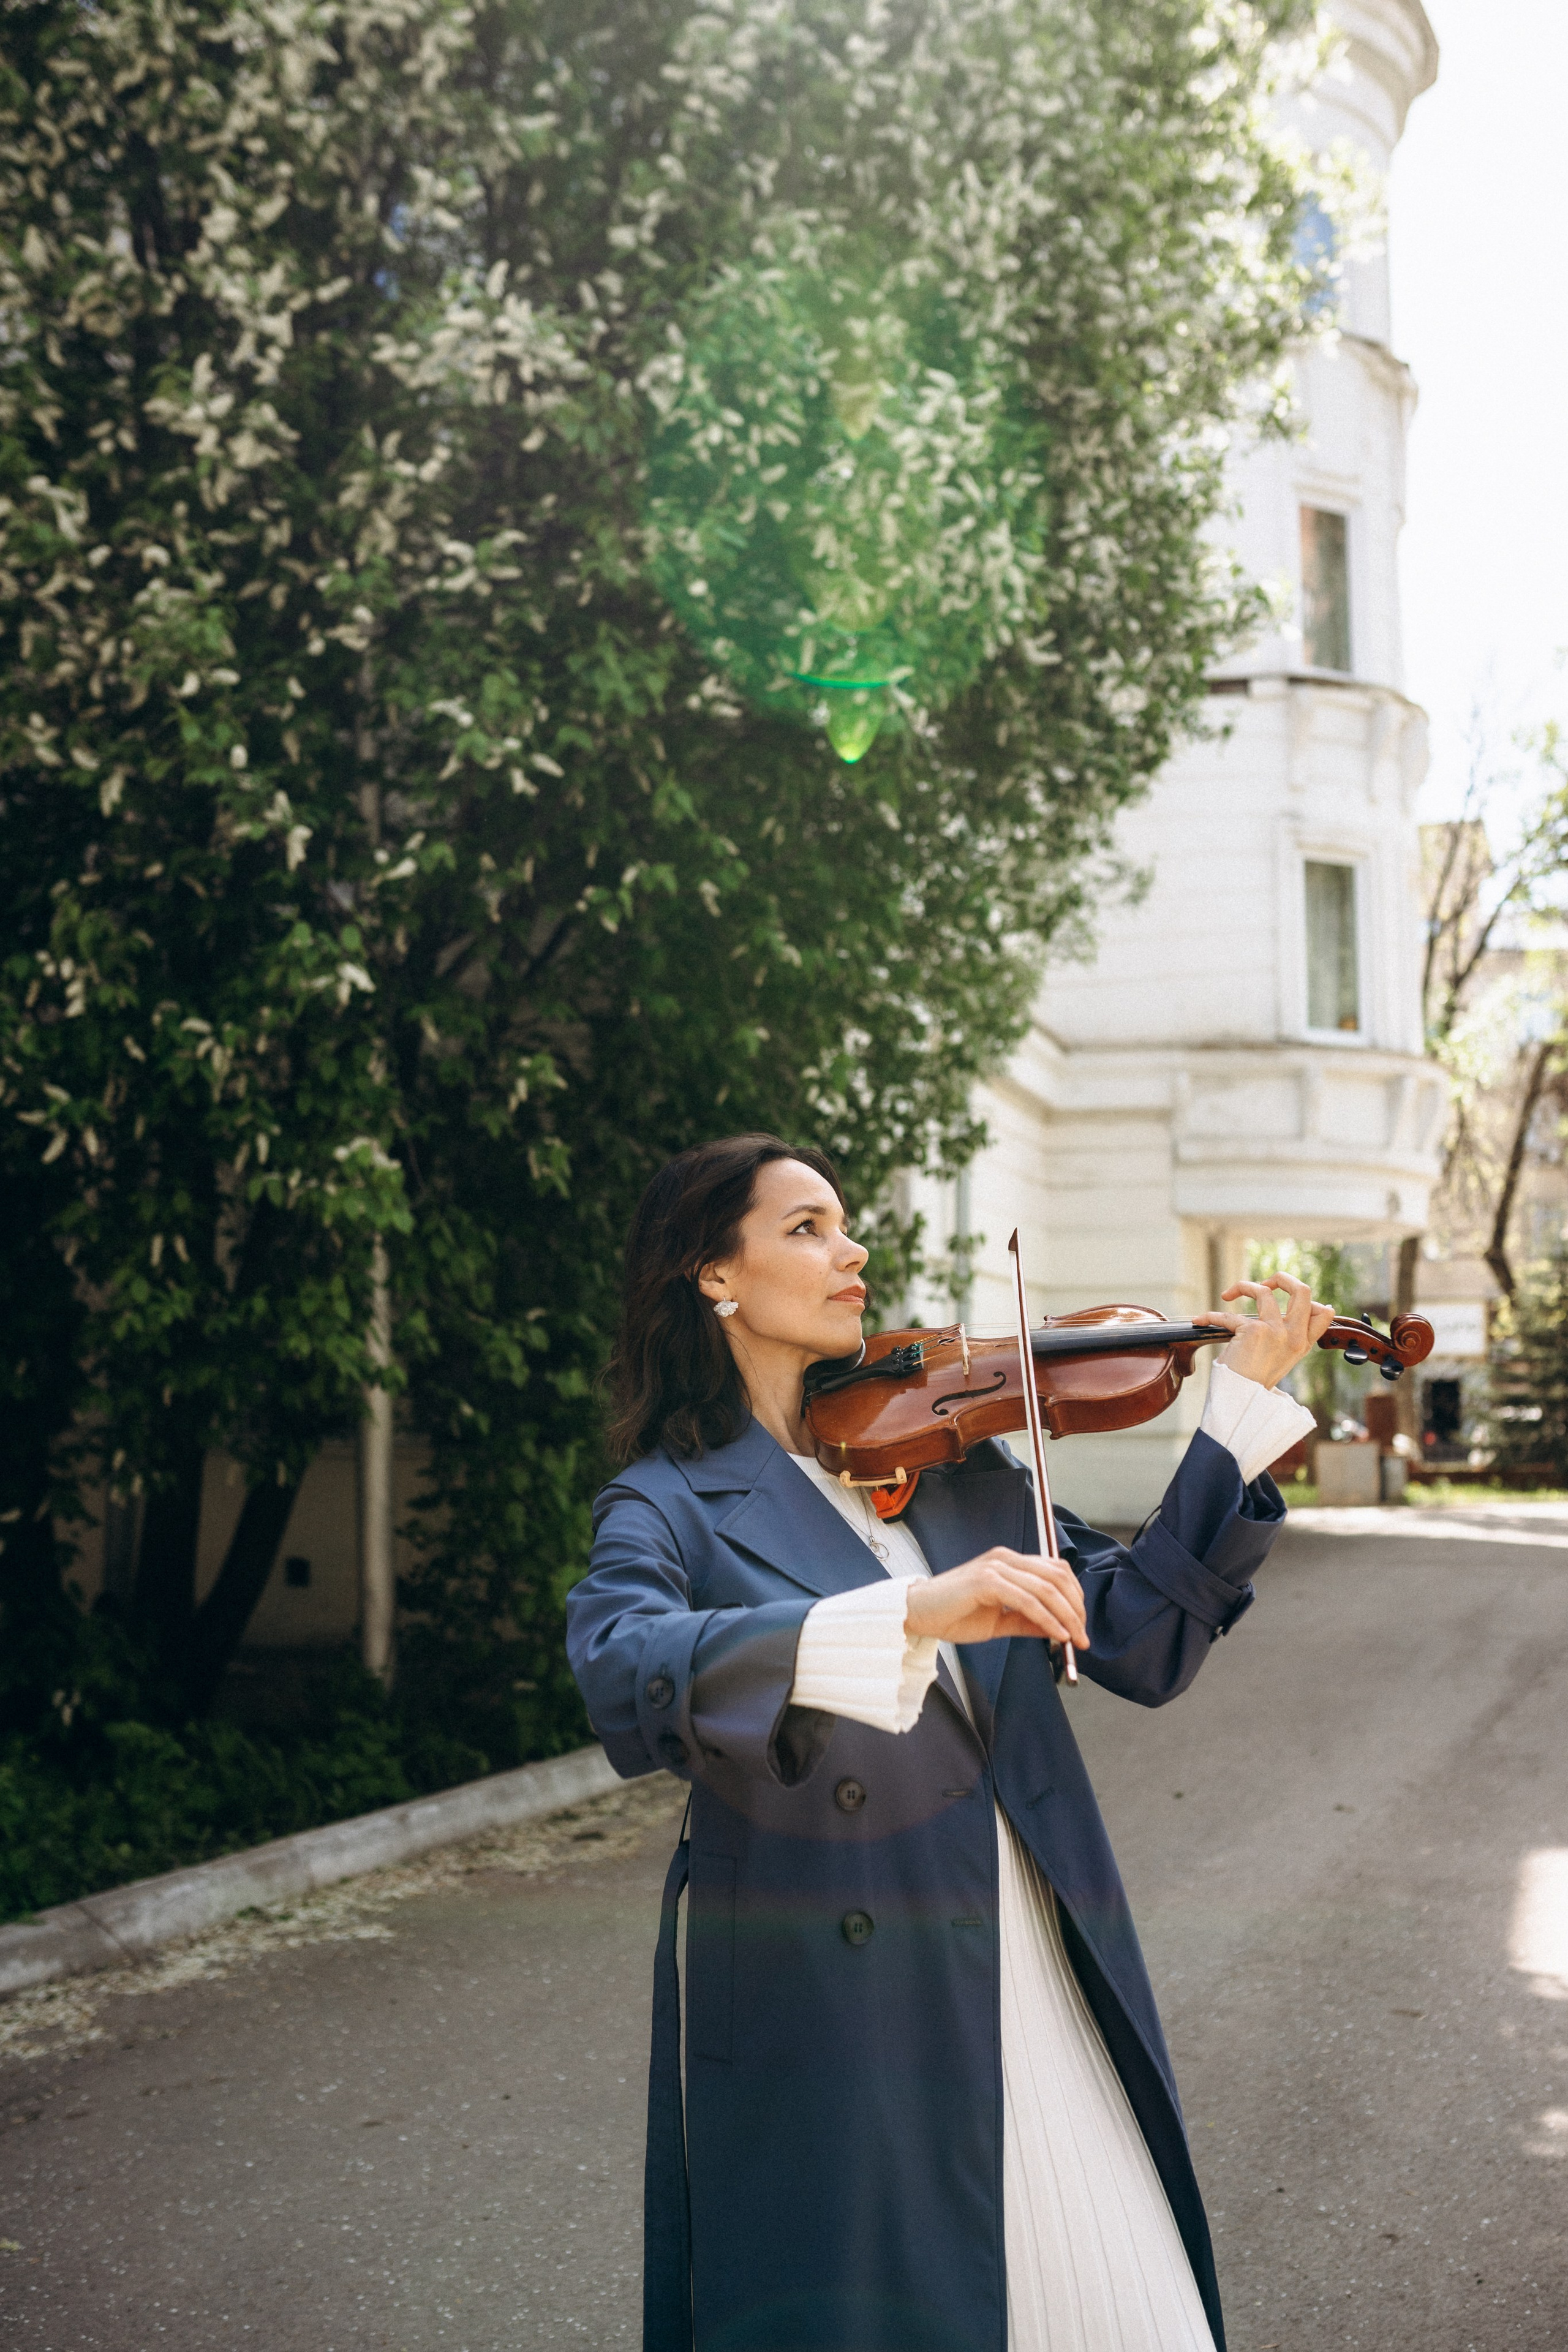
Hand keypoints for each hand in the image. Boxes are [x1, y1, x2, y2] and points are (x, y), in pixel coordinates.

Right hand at [903, 1547, 1087, 1648]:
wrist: (918, 1614)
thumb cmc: (953, 1615)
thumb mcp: (999, 1621)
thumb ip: (1027, 1621)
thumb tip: (1059, 1629)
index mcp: (1009, 1562)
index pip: (1056, 1570)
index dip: (1075, 1596)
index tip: (1081, 1624)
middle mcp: (1005, 1558)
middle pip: (1057, 1576)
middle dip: (1076, 1608)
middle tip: (1084, 1637)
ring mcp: (996, 1567)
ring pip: (1046, 1588)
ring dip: (1067, 1616)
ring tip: (1075, 1639)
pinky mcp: (986, 1581)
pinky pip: (1028, 1601)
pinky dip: (1048, 1619)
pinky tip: (1057, 1635)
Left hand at [1194, 1271, 1334, 1389]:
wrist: (1243, 1401)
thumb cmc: (1256, 1382)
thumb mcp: (1281, 1360)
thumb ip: (1286, 1338)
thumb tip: (1283, 1315)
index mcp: (1302, 1343)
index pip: (1323, 1312)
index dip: (1310, 1297)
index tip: (1291, 1297)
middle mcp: (1293, 1336)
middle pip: (1302, 1290)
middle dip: (1283, 1278)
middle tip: (1266, 1282)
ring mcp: (1276, 1331)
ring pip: (1264, 1290)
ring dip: (1243, 1286)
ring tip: (1230, 1294)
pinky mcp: (1253, 1331)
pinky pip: (1228, 1315)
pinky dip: (1210, 1316)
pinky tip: (1201, 1320)